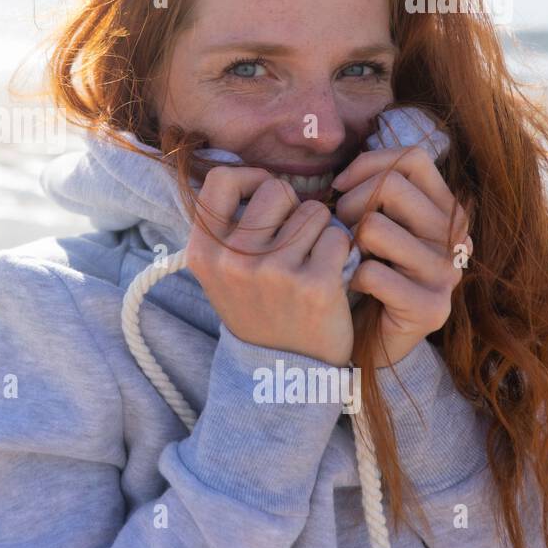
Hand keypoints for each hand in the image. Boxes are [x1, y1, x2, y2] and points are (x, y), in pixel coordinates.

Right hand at [186, 167, 356, 367]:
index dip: (251, 179)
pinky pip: (339, 236)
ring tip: (311, 261)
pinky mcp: (315, 285)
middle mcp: (233, 259)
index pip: (224, 179)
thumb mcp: (222, 272)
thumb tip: (251, 172)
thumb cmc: (257, 310)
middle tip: (295, 239)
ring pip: (314, 211)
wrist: (283, 376)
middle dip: (293, 207)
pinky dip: (342, 251)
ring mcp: (274, 272)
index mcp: (204, 251)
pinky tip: (332, 275)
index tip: (266, 198)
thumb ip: (227, 227)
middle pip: (276, 189)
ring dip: (321, 231)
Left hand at [330, 147, 471, 368]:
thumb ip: (371, 191)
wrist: (368, 338)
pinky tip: (355, 290)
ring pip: (375, 227)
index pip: (412, 159)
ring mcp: (447, 275)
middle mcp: (455, 238)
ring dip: (349, 244)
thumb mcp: (372, 222)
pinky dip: (351, 279)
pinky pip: (372, 273)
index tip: (341, 187)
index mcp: (446, 210)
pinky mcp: (431, 309)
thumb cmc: (364, 270)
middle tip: (343, 232)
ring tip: (351, 261)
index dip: (367, 166)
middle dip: (350, 204)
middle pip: (391, 186)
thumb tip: (343, 176)